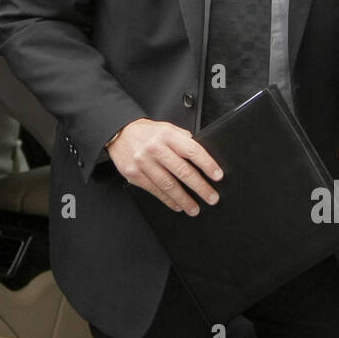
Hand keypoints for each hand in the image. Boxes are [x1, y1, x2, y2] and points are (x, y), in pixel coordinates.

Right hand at [107, 118, 223, 215]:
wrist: (120, 133)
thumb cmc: (148, 133)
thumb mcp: (167, 129)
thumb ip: (184, 139)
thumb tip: (203, 155)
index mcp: (167, 135)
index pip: (192, 150)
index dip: (207, 164)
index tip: (218, 176)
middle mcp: (155, 148)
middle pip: (182, 171)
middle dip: (200, 187)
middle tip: (212, 197)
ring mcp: (144, 162)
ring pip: (168, 185)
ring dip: (184, 199)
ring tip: (195, 208)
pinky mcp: (134, 174)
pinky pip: (155, 190)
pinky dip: (168, 200)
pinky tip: (177, 205)